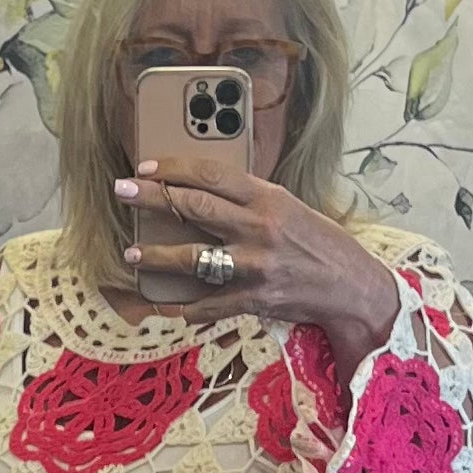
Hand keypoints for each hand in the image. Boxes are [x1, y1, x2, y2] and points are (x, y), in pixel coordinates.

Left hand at [116, 155, 399, 374]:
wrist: (350, 287)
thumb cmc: (317, 244)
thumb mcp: (288, 209)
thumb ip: (249, 202)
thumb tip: (202, 194)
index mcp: (267, 198)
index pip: (211, 175)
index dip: (173, 168)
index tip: (146, 166)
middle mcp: (259, 229)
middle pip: (193, 208)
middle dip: (151, 198)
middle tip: (121, 191)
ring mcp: (255, 266)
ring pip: (192, 257)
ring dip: (157, 255)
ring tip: (133, 252)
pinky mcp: (254, 300)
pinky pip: (208, 305)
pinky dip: (183, 306)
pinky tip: (162, 303)